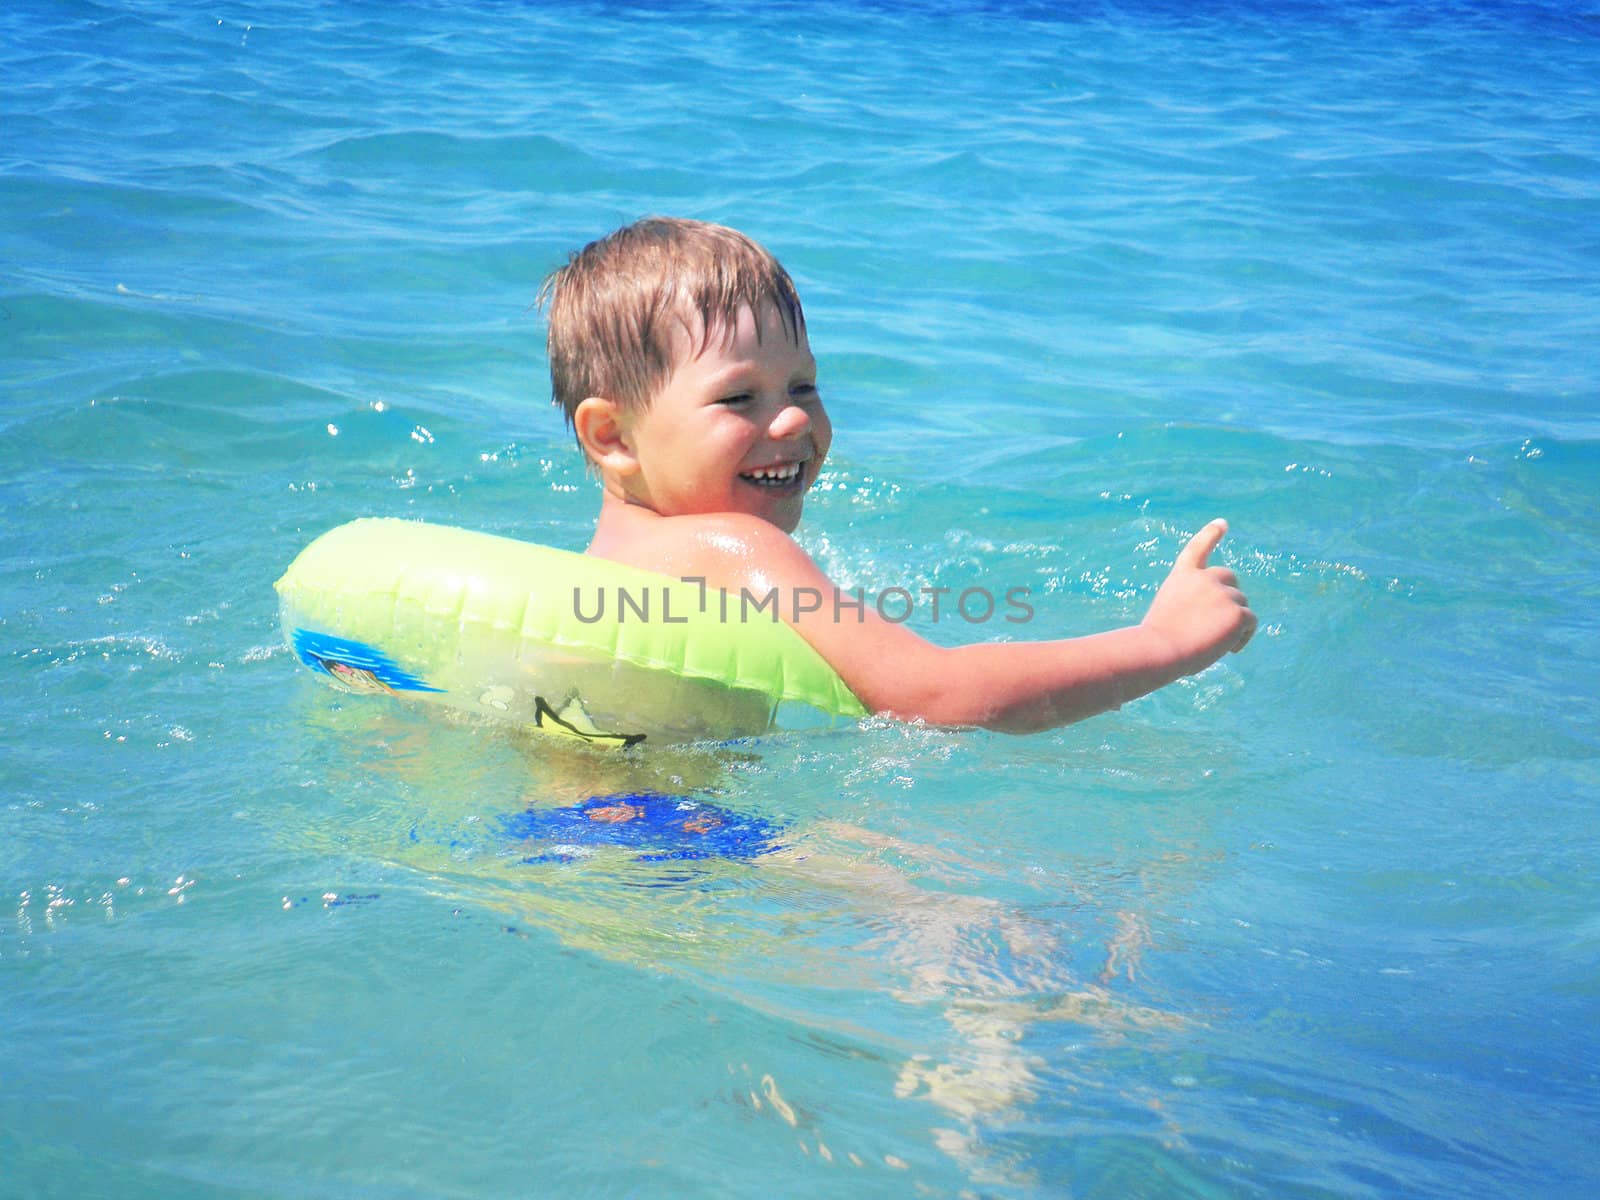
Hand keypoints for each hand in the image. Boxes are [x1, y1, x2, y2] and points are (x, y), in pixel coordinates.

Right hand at [1140, 519, 1256, 674]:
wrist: (1160, 649)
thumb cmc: (1158, 641)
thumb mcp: (1171, 613)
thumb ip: (1194, 605)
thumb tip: (1225, 618)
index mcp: (1182, 576)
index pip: (1198, 548)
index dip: (1210, 535)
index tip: (1222, 523)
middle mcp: (1204, 578)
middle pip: (1231, 580)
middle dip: (1230, 597)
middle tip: (1217, 623)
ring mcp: (1222, 593)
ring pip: (1241, 605)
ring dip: (1233, 623)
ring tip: (1213, 643)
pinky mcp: (1237, 612)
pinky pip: (1250, 621)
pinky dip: (1243, 636)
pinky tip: (1229, 648)